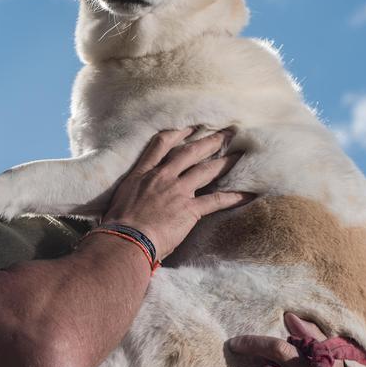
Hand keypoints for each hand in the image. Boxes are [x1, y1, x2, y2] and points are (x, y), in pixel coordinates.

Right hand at [102, 128, 250, 259]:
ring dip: (225, 161)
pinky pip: (217, 200)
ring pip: (206, 170)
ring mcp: (177, 191)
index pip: (161, 145)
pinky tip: (249, 193)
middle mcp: (162, 177)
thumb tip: (129, 200)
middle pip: (190, 152)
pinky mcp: (189, 209)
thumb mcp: (118, 200)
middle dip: (210, 141)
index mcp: (143, 174)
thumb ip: (130, 193)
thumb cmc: (115, 225)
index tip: (191, 127)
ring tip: (240, 154)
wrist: (124, 239)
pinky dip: (235, 197)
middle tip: (227, 133)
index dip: (178, 133)